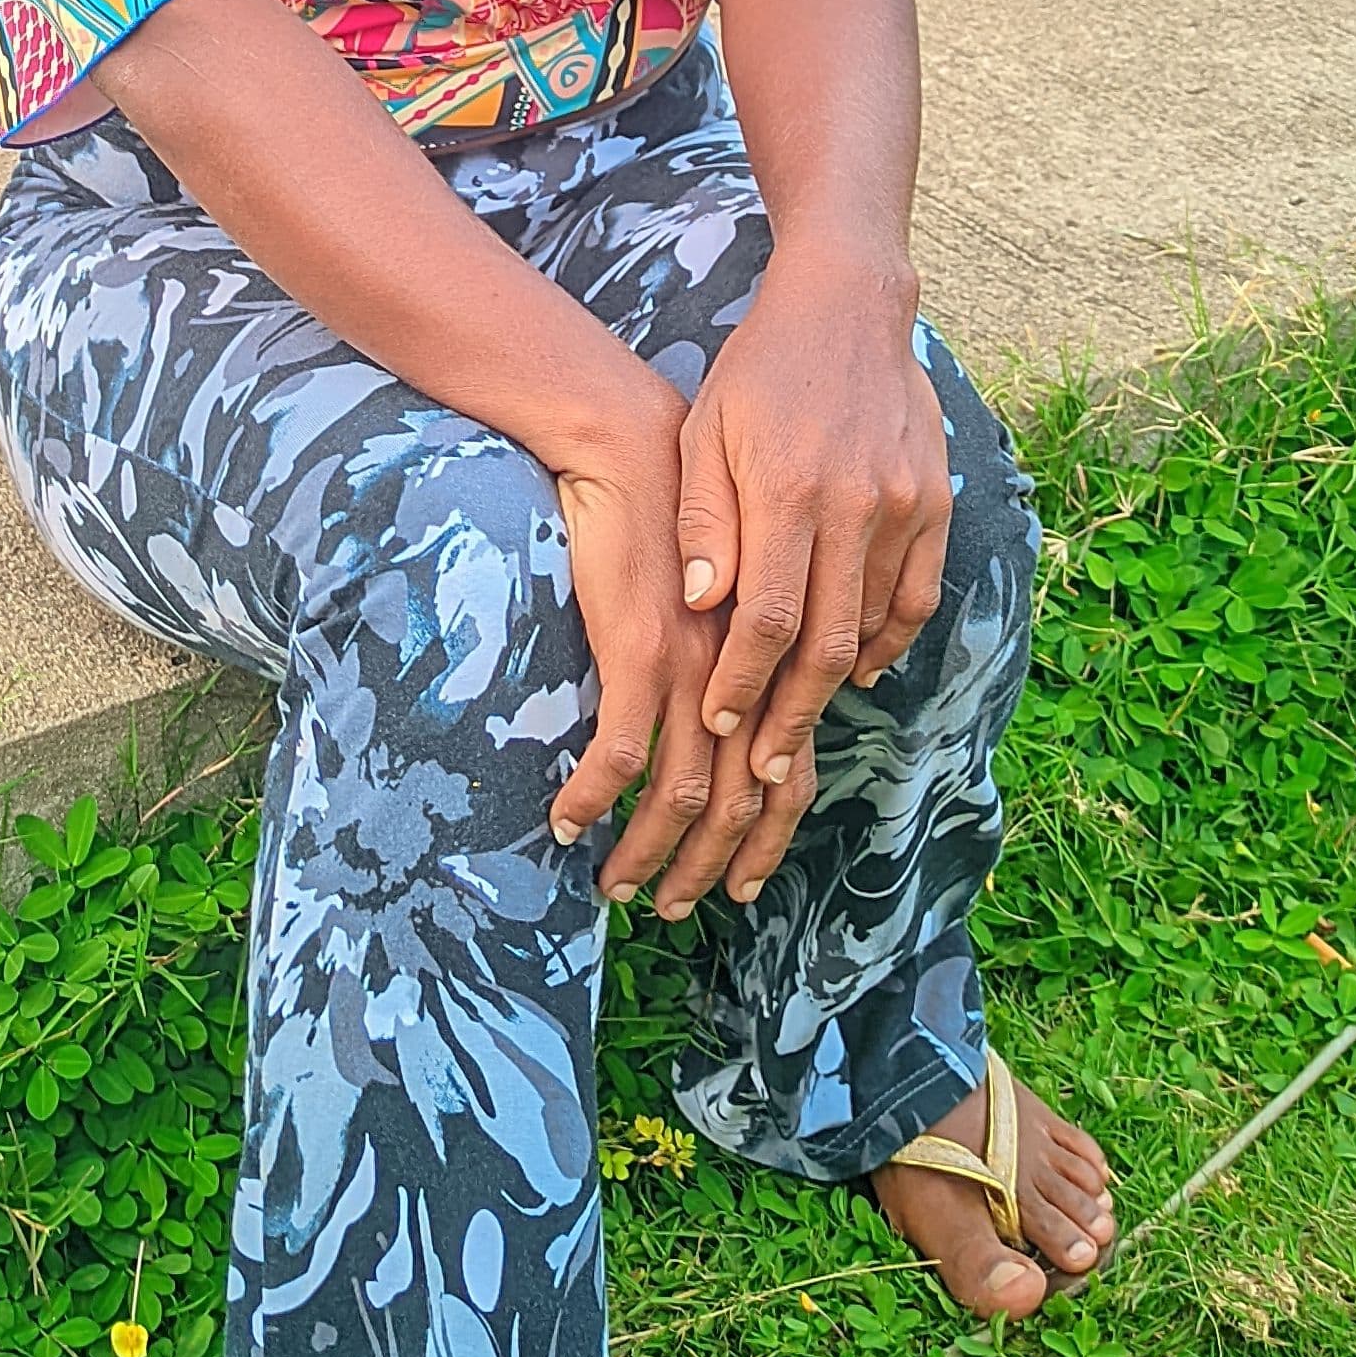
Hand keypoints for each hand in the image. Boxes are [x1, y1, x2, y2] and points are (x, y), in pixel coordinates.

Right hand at [542, 379, 730, 885]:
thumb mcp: (715, 594)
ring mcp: (696, 668)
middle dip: (706, 867)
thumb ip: (723, 657)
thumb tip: (712, 717)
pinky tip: (565, 822)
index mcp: (768, 664)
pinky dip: (594, 799)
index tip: (739, 885)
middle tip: (674, 908)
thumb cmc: (669, 516)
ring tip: (615, 887)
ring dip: (647, 851)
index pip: (790, 777)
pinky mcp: (642, 652)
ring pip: (682, 793)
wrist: (632, 447)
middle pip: (742, 802)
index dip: (767, 840)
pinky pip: (620, 754)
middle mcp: (743, 676)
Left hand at [595, 254, 952, 921]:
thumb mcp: (706, 433)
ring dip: (837, 687)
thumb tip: (704, 608)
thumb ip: (706, 523)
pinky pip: (916, 597)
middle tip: (763, 767)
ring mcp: (904, 505)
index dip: (745, 682)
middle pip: (829, 642)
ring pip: (876, 626)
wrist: (847, 306)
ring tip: (798, 728)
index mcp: (788, 489)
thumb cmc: (758, 372)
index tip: (720, 726)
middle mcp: (855, 504)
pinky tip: (860, 668)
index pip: (771, 617)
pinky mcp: (935, 502)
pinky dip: (890, 642)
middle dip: (792, 714)